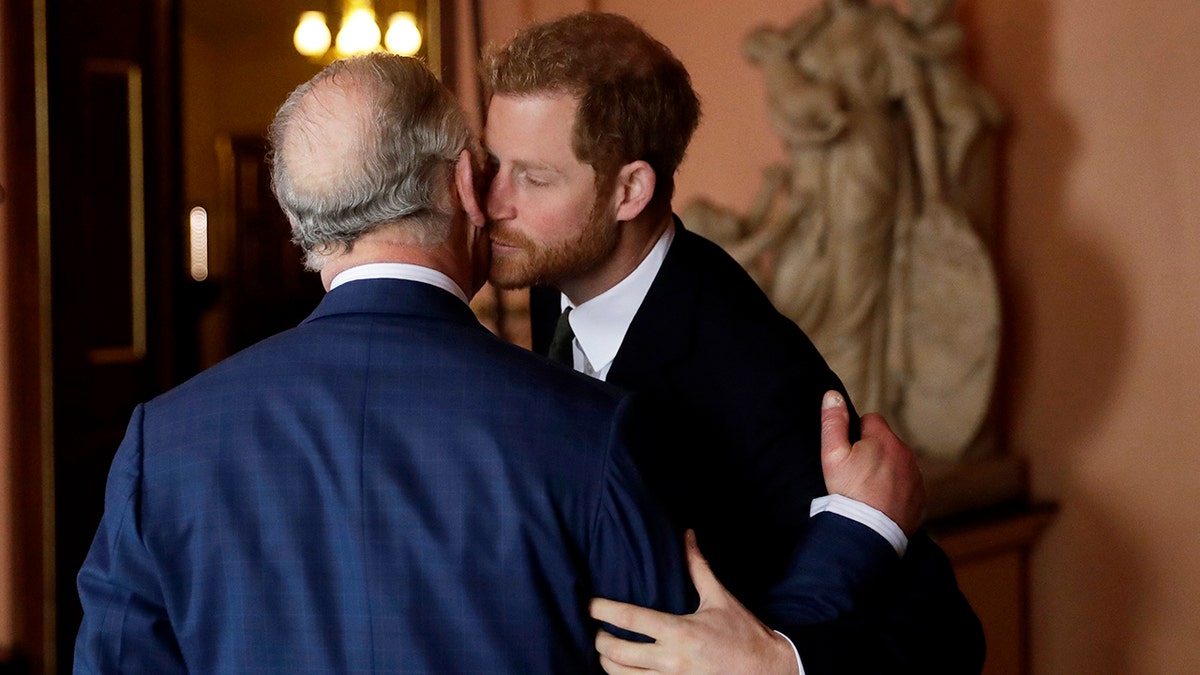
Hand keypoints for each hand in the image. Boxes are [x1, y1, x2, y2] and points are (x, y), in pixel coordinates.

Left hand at [590, 530, 797, 674]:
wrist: (768, 670)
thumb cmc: (743, 633)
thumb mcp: (720, 598)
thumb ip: (698, 567)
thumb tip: (687, 534)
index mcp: (680, 632)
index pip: (631, 620)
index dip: (603, 610)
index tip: (589, 604)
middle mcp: (673, 660)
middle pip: (618, 654)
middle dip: (600, 641)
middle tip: (595, 631)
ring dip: (608, 665)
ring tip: (605, 652)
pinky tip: (624, 670)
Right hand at [820, 391, 924, 534]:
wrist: (869, 533)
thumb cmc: (848, 492)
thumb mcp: (832, 455)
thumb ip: (833, 422)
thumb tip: (833, 394)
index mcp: (884, 439)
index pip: (871, 420)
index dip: (857, 433)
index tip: (849, 453)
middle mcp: (905, 453)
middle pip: (886, 442)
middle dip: (873, 451)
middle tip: (855, 474)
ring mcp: (915, 476)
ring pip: (897, 462)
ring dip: (885, 469)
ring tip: (867, 490)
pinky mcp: (920, 496)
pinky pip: (906, 484)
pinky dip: (895, 489)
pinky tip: (880, 502)